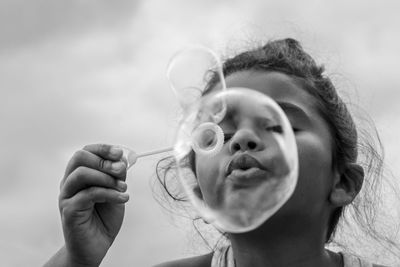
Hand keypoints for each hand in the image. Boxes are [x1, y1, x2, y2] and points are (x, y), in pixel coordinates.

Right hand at [59, 144, 128, 266]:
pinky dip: (109, 194)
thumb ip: (116, 175)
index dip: (103, 149)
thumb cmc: (103, 218)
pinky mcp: (70, 210)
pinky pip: (88, 194)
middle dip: (104, 161)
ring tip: (123, 187)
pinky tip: (122, 198)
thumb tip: (121, 159)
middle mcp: (70, 183)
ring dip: (107, 177)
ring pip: (81, 174)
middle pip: (79, 157)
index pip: (86, 151)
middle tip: (121, 171)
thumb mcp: (115, 191)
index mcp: (79, 175)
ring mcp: (67, 196)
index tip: (119, 153)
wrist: (96, 246)